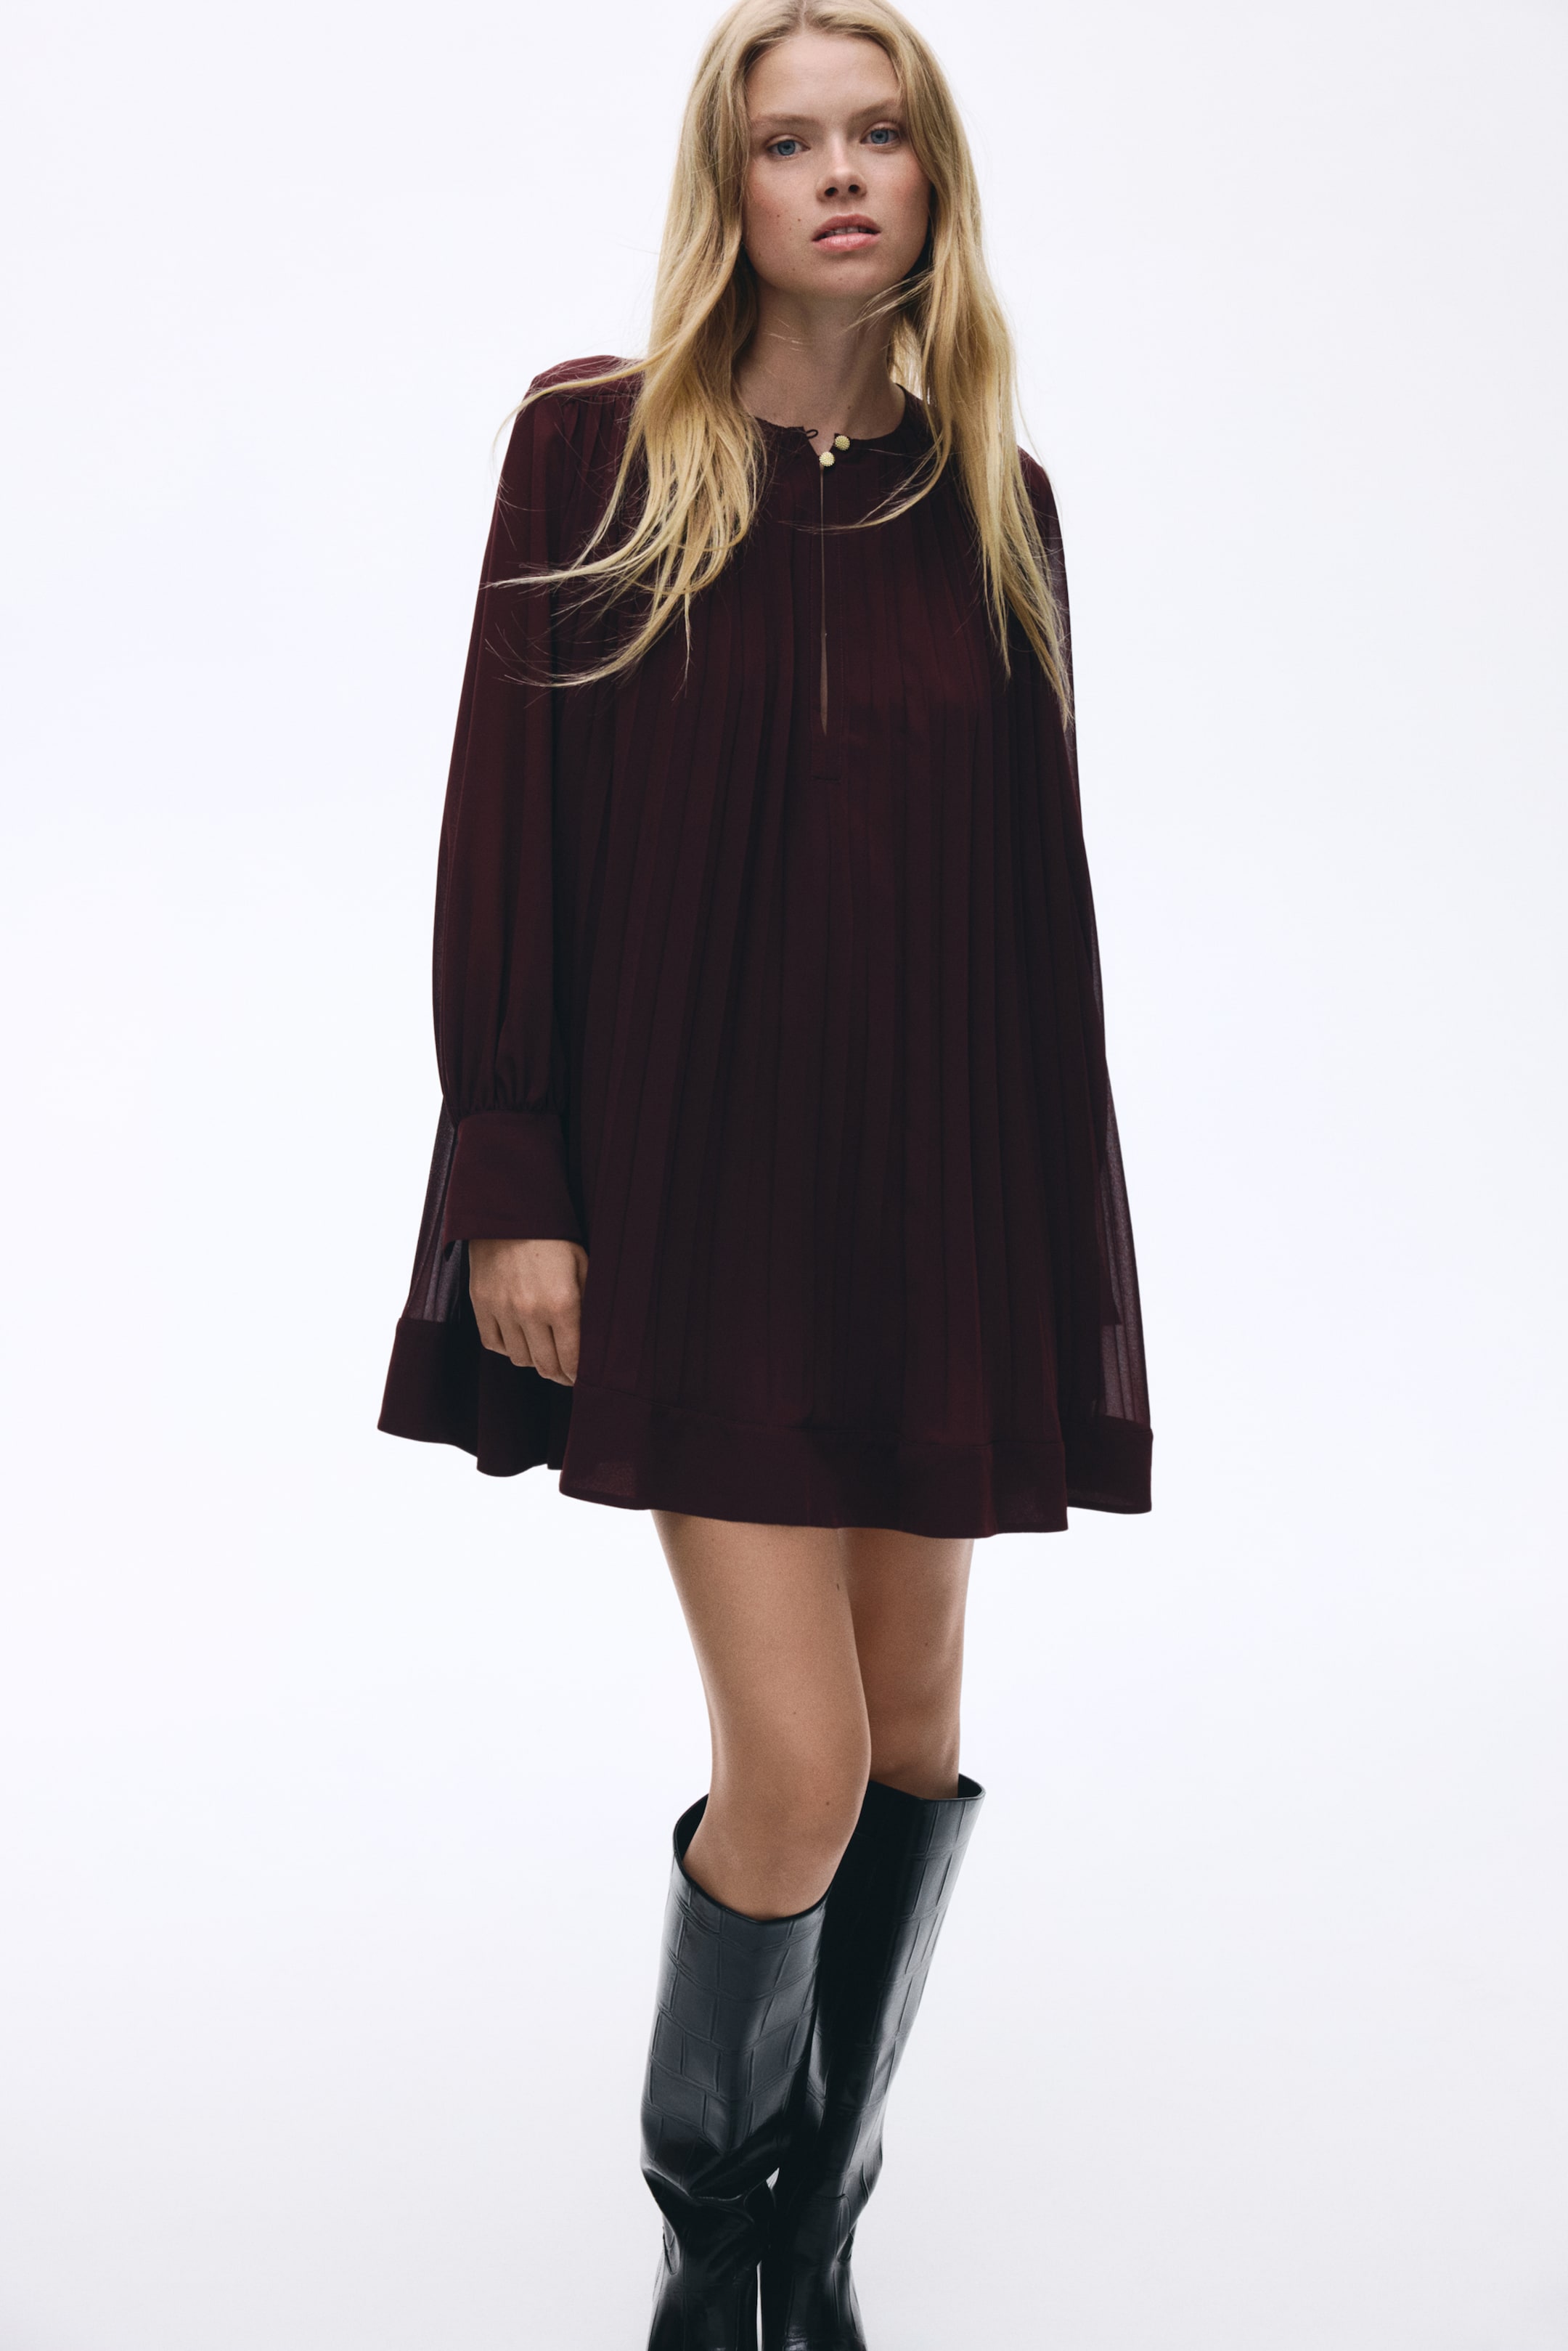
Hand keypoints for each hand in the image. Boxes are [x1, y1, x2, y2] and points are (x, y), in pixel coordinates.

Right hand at [467, 1238, 587, 1385]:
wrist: (509, 1212)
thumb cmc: (553, 1238)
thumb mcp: (583, 1265)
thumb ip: (588, 1302)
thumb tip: (594, 1337)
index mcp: (563, 1303)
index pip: (572, 1359)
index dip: (578, 1375)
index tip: (581, 1378)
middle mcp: (531, 1312)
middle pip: (546, 1366)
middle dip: (560, 1376)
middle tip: (566, 1376)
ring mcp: (502, 1310)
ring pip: (520, 1359)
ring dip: (534, 1362)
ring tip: (544, 1355)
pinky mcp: (481, 1304)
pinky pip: (493, 1343)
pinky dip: (507, 1348)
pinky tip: (519, 1340)